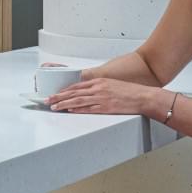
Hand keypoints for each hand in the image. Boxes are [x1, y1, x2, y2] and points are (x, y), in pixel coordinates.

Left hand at [46, 77, 168, 115]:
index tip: (55, 94)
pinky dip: (78, 110)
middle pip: (74, 93)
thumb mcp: (111, 85)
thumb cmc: (129, 92)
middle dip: (59, 96)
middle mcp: (98, 89)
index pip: (77, 86)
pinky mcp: (106, 107)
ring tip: (54, 107)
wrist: (143, 97)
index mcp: (99, 82)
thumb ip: (98, 88)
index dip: (64, 90)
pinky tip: (69, 110)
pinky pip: (89, 109)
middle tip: (48, 100)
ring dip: (64, 104)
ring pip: (78, 101)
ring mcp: (102, 98)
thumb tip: (86, 94)